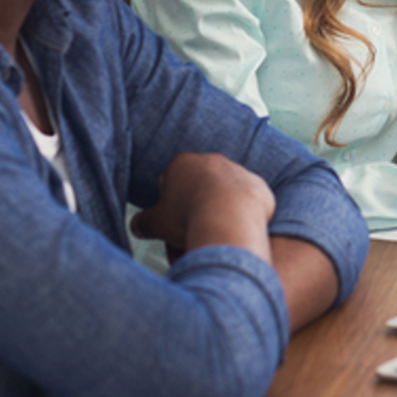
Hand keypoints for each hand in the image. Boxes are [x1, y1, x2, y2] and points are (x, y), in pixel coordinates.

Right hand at [130, 153, 274, 260]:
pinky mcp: (258, 185)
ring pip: (223, 195)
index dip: (169, 204)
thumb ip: (144, 222)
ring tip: (212, 236)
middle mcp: (212, 161)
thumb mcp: (157, 222)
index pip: (171, 181)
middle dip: (193, 211)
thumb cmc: (190, 216)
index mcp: (183, 163)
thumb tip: (137, 226)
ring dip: (217, 213)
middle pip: (199, 189)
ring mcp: (238, 171)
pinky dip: (240, 215)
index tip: (172, 221)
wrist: (229, 218)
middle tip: (190, 234)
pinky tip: (234, 231)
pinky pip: (246, 202)